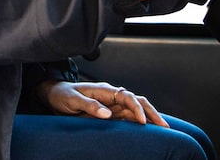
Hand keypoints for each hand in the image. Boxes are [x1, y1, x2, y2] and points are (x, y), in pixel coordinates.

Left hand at [38, 80, 167, 126]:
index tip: (143, 121)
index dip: (137, 108)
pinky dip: (139, 122)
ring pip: (135, 110)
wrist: (54, 95)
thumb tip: (107, 113)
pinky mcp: (109, 114)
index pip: (127, 97)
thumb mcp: (72, 100)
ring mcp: (112, 105)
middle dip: (152, 112)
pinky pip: (128, 117)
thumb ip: (89, 105)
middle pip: (137, 101)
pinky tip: (147, 129)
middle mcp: (111, 96)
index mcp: (104, 90)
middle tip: (165, 126)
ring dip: (149, 118)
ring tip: (163, 129)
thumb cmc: (62, 95)